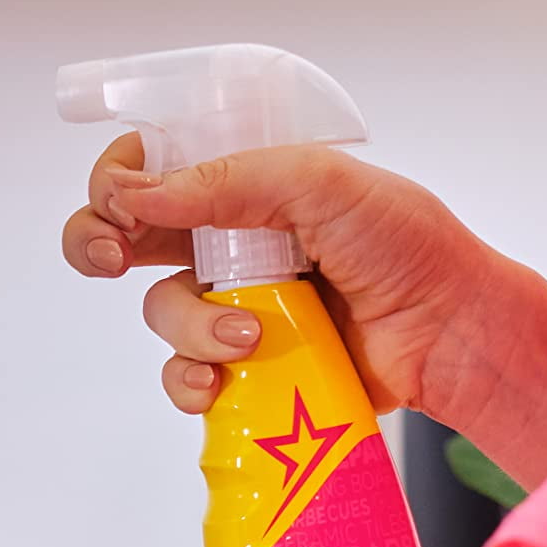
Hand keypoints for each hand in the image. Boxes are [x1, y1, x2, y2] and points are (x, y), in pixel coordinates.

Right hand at [61, 132, 513, 423]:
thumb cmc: (405, 246)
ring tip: (247, 335)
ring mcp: (233, 304)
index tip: (120, 200)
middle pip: (126, 235)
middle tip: (109, 257)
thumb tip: (137, 194)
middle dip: (98, 243)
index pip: (156, 166)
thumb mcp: (321, 184)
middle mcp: (230, 241)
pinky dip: (191, 380)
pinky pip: (183, 375)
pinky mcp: (242, 366)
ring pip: (161, 312)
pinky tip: (222, 379)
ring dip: (189, 325)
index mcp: (247, 184)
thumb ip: (228, 180)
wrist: (448, 333)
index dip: (121, 179)